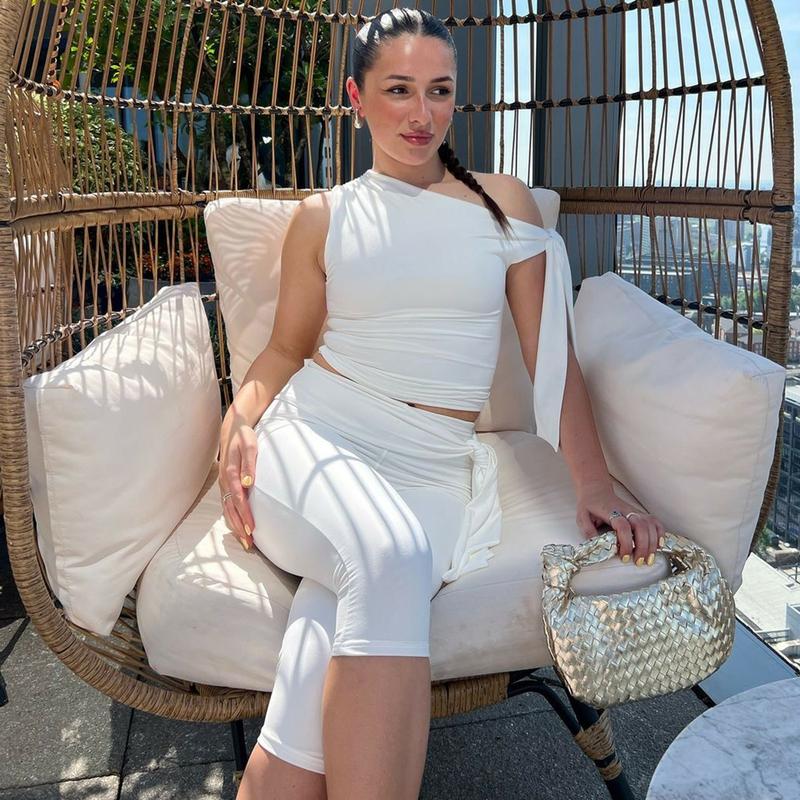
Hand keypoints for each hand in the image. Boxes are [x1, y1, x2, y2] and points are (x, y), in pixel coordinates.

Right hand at [218, 420, 258, 550]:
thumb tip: (248, 483)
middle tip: (249, 544)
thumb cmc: (244, 437)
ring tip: (246, 542)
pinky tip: (238, 528)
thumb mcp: (249, 445)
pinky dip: (232, 518)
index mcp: (231, 473)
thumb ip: (249, 464)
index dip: (244, 515)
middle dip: (239, 527)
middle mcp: (225, 482)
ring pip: (227, 509)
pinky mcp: (225, 485)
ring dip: (235, 526)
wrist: (232, 430)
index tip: (251, 528)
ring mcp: (223, 484)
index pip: (238, 499)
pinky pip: (227, 505)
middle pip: (231, 509)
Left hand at [575, 482, 665, 566]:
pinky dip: (660, 533)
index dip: (626, 543)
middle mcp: (626, 511)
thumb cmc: (590, 505)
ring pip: (650, 525)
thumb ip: (588, 530)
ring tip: (649, 558)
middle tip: (639, 561)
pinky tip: (659, 545)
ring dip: (653, 543)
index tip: (624, 557)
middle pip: (641, 526)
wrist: (597, 490)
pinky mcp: (640, 513)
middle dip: (643, 546)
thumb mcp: (582, 517)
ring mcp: (635, 511)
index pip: (623, 527)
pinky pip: (655, 521)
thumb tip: (596, 545)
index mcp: (611, 512)